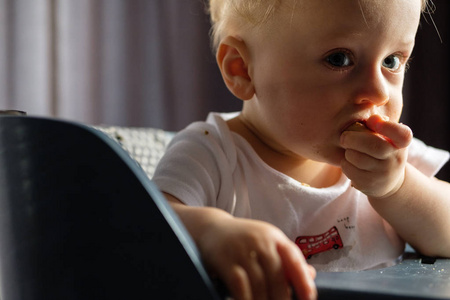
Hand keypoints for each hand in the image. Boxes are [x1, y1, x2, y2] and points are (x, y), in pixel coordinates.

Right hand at [198, 217, 316, 299]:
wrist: (210, 228)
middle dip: (282, 298)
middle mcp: (260, 241)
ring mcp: (242, 250)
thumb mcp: (266, 243)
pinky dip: (246, 299)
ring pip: (260, 284)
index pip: (294, 259)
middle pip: (277, 275)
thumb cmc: (243, 240)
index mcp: (274, 237)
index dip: (304, 281)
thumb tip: (311, 275)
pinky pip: (240, 286)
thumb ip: (287, 259)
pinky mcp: (225, 261)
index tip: (308, 299)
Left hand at [340, 115, 412, 197]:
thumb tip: (372, 118)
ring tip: (349, 150)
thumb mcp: (387, 138)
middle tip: (344, 137)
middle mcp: (395, 160)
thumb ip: (378, 125)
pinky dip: (345, 163)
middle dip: (353, 139)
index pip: (403, 135)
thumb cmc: (383, 151)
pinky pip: (349, 170)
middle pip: (374, 146)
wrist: (388, 181)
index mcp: (401, 144)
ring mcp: (383, 174)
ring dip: (348, 152)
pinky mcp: (368, 185)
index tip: (373, 121)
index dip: (388, 127)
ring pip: (357, 158)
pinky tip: (349, 162)